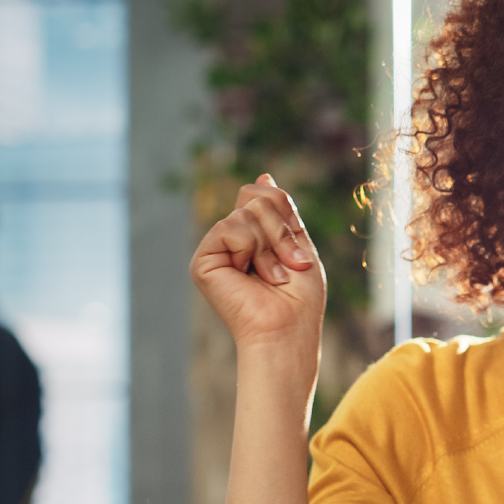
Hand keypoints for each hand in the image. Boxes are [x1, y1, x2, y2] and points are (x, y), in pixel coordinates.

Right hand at [189, 174, 325, 355]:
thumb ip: (280, 211)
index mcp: (254, 235)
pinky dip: (251, 249)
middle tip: (290, 266)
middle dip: (282, 231)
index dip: (285, 215)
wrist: (289, 328)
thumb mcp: (298, 245)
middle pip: (256, 197)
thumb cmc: (299, 298)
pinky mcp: (203, 260)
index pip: (264, 194)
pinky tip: (253, 276)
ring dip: (272, 245)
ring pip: (246, 212)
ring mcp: (216, 249)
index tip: (297, 256)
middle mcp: (232, 239)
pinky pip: (231, 227)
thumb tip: (263, 176)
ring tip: (273, 277)